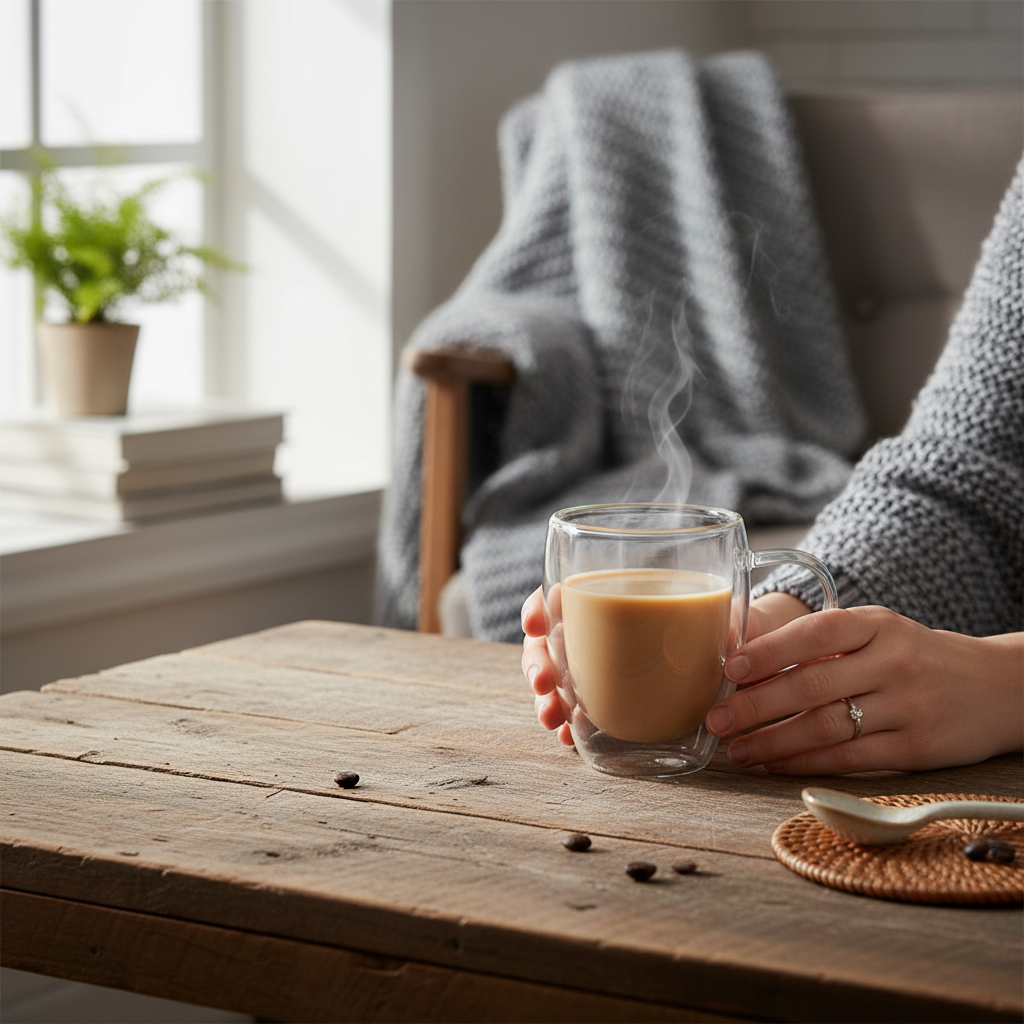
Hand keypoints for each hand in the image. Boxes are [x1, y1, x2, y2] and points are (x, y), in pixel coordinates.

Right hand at [520, 587, 811, 746]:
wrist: (720, 658)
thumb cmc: (708, 624)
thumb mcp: (712, 614)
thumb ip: (715, 619)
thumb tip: (729, 634)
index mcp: (608, 599)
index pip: (560, 596)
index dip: (539, 606)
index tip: (537, 622)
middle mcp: (591, 631)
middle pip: (546, 641)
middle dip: (537, 662)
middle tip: (544, 682)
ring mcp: (590, 668)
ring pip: (553, 679)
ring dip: (545, 699)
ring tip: (552, 718)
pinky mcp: (599, 700)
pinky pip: (571, 711)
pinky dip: (566, 725)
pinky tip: (567, 737)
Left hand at [706, 606, 1023, 773]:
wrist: (998, 687)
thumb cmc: (916, 656)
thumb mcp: (878, 632)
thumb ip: (824, 643)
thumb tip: (746, 659)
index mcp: (877, 625)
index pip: (815, 633)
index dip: (769, 651)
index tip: (730, 669)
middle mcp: (893, 662)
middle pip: (813, 685)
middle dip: (756, 706)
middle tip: (716, 720)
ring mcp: (907, 706)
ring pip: (827, 726)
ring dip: (774, 742)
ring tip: (737, 751)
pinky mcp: (917, 748)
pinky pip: (851, 758)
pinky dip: (807, 763)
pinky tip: (776, 765)